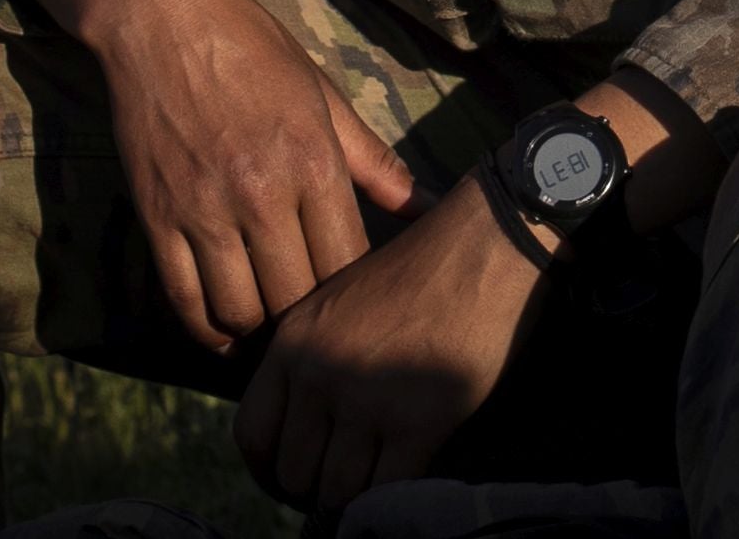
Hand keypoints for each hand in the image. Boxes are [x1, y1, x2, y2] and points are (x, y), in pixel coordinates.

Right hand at [0, 0, 421, 349]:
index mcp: (314, 161)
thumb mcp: (324, 95)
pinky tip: (223, 332)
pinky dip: (205, 328)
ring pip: (239, 309)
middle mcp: (262, 194)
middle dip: (308, 321)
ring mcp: (204, 210)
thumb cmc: (254, 49)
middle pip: (294, 297)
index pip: (345, 262)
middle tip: (314, 326)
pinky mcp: (157, 218)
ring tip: (272, 331)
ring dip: (258, 331)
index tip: (354, 299)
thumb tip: (424, 206)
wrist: (163, 18)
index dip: (353, 294)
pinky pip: (183, 299)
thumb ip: (374, 160)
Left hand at [237, 173, 546, 511]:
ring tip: (376, 478)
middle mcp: (319, 374)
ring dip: (355, 494)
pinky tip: (405, 474)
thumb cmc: (422, 267)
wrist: (487, 243)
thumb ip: (311, 358)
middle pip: (293, 471)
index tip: (290, 477)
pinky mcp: (419, 421)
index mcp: (293, 342)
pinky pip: (385, 489)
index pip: (252, 433)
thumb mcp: (338, 301)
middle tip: (344, 480)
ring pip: (336, 490)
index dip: (267, 468)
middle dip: (315, 486)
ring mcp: (367, 400)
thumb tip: (305, 425)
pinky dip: (391, 495)